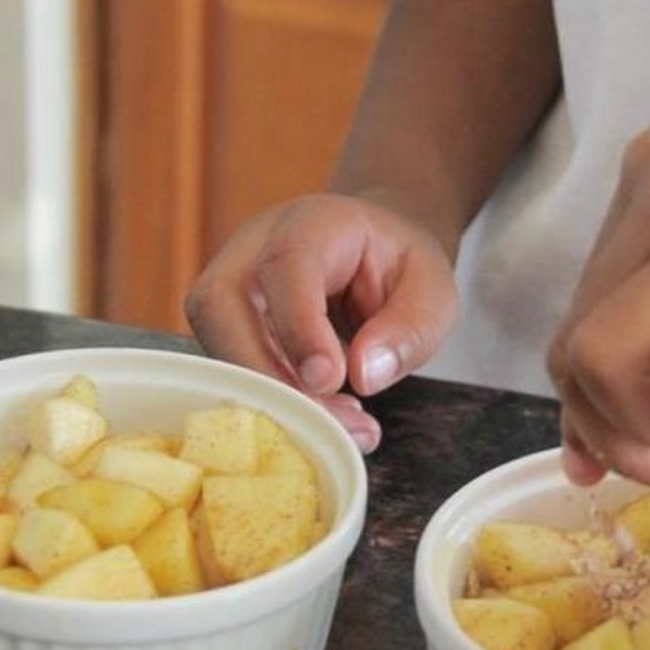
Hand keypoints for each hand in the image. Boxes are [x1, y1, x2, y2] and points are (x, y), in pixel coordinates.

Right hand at [186, 192, 458, 453]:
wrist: (374, 251)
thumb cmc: (399, 265)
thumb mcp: (433, 289)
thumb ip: (410, 328)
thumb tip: (363, 374)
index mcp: (313, 223)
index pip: (287, 266)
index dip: (299, 327)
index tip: (330, 380)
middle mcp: (255, 247)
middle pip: (218, 305)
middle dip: (266, 374)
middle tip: (329, 420)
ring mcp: (232, 283)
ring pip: (216, 344)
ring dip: (271, 398)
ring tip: (340, 426)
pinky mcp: (226, 323)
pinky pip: (227, 366)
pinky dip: (272, 402)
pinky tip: (325, 418)